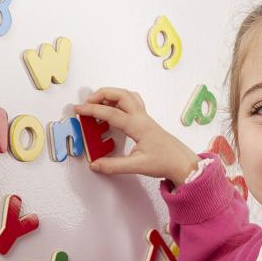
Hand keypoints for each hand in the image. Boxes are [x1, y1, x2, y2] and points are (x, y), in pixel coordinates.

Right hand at [73, 87, 200, 185]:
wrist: (182, 163)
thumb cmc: (165, 162)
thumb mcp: (137, 166)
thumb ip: (113, 166)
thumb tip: (95, 164)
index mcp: (138, 126)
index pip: (111, 112)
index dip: (92, 110)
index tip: (79, 109)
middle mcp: (142, 118)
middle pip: (121, 94)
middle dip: (102, 94)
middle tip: (88, 103)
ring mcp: (145, 118)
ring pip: (128, 96)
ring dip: (112, 95)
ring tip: (98, 104)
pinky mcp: (147, 122)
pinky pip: (132, 104)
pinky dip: (120, 102)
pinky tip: (114, 112)